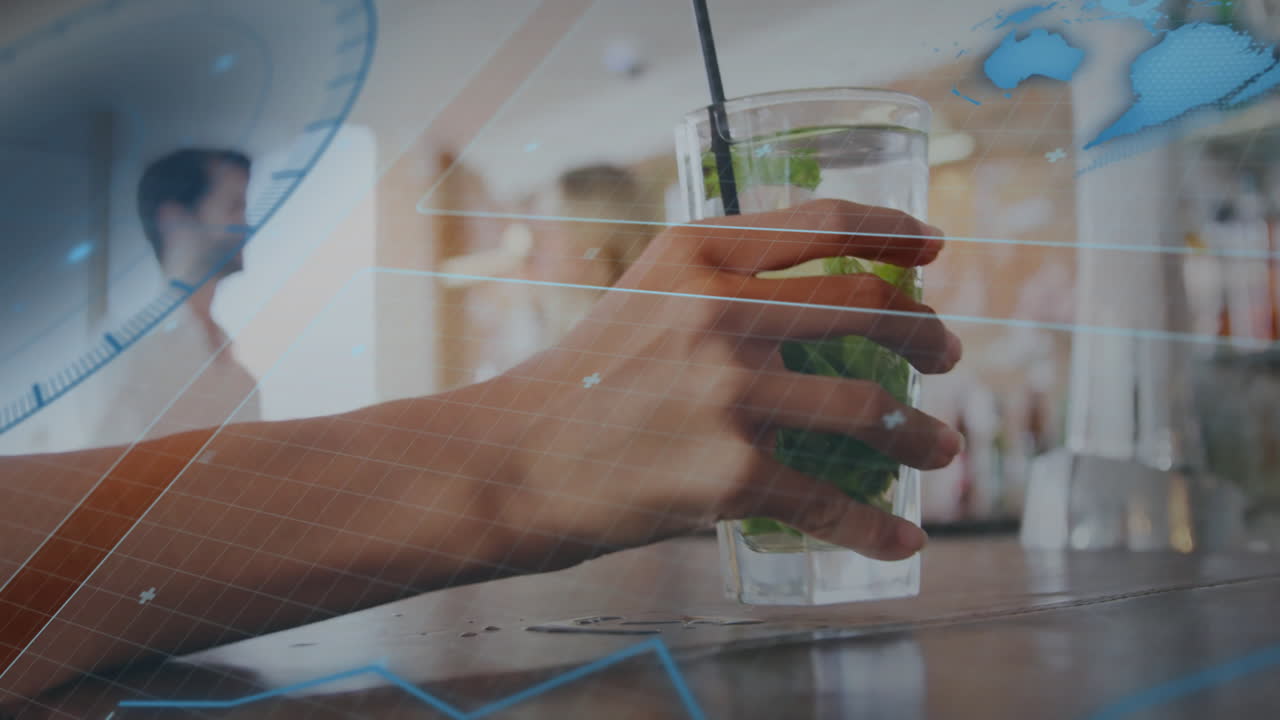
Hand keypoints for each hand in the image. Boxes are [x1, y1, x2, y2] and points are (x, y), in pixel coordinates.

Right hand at [488, 199, 963, 563]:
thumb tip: (816, 296)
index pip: (822, 224)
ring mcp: (731, 393)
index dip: (894, 230)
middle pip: (867, 307)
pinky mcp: (733, 474)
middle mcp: (721, 312)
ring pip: (869, 407)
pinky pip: (831, 500)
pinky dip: (876, 525)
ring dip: (921, 431)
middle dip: (926, 332)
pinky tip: (903, 537)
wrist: (515, 462)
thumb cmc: (578, 380)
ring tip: (940, 445)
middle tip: (947, 352)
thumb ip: (719, 283)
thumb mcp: (642, 297)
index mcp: (697, 253)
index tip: (935, 247)